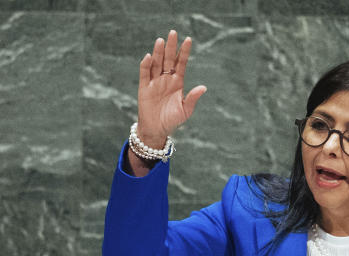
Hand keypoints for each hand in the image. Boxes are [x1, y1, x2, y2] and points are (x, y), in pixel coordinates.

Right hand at [135, 30, 206, 148]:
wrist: (156, 130)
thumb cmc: (172, 120)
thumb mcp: (185, 110)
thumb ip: (192, 98)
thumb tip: (204, 87)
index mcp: (178, 82)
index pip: (181, 63)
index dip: (184, 52)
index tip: (189, 39)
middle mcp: (166, 79)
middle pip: (169, 59)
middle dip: (171, 46)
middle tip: (173, 32)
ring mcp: (155, 82)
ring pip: (157, 63)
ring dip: (158, 52)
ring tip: (161, 40)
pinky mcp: (144, 88)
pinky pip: (145, 74)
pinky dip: (146, 65)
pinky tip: (149, 56)